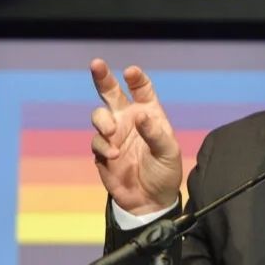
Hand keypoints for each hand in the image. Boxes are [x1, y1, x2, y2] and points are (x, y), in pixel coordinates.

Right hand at [90, 59, 182, 214]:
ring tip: (112, 131)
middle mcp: (129, 119)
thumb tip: (140, 116)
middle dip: (103, 77)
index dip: (136, 78)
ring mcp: (114, 134)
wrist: (149, 200)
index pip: (141, 89)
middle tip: (96, 64)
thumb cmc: (165, 172)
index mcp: (149, 114)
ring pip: (99, 115)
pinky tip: (114, 156)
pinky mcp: (102, 151)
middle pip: (111, 92)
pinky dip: (103, 146)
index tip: (131, 72)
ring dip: (103, 120)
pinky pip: (97, 141)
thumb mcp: (168, 152)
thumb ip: (155, 133)